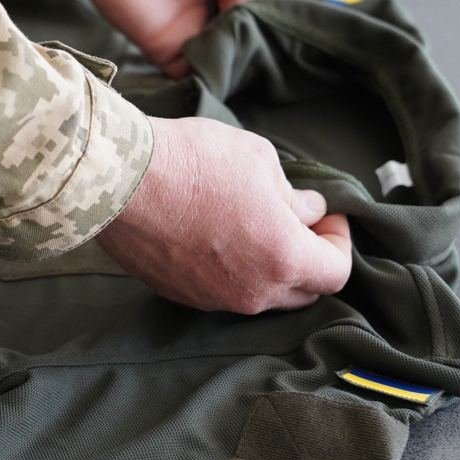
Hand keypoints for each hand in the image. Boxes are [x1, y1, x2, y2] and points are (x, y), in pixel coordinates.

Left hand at [14, 0, 265, 76]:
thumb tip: (249, 11)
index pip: (254, 18)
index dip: (266, 26)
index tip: (276, 32)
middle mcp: (209, 13)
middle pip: (239, 46)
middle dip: (251, 51)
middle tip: (261, 51)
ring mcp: (186, 33)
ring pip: (218, 64)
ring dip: (232, 65)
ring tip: (242, 57)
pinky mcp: (161, 48)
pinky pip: (187, 75)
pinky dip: (204, 79)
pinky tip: (220, 69)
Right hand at [97, 117, 351, 313]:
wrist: (119, 180)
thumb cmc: (195, 162)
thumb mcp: (260, 160)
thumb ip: (293, 195)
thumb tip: (306, 210)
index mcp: (283, 259)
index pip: (335, 272)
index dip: (339, 241)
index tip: (328, 215)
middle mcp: (252, 292)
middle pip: (302, 292)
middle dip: (308, 258)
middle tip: (298, 222)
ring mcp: (212, 299)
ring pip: (259, 294)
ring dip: (267, 266)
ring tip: (252, 224)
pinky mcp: (178, 294)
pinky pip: (220, 290)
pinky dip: (229, 269)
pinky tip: (213, 233)